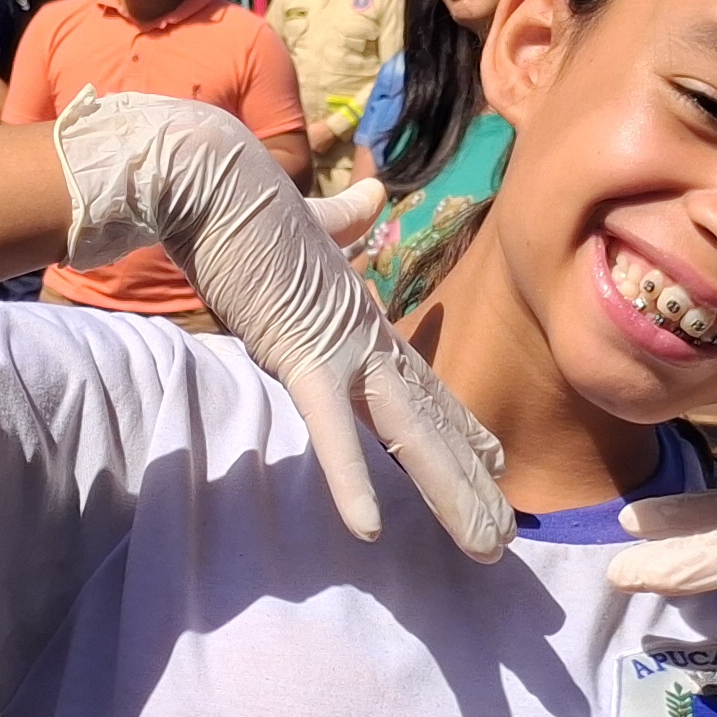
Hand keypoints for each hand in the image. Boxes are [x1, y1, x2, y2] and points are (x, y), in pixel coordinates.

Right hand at [54, 91, 509, 559]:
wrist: (209, 173)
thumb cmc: (246, 199)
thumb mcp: (305, 225)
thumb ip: (341, 220)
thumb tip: (370, 195)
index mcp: (360, 316)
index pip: (420, 382)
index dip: (458, 424)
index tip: (495, 458)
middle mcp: (364, 338)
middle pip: (429, 420)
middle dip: (469, 480)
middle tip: (506, 535)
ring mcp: (340, 347)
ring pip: (409, 433)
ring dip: (450, 491)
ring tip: (487, 544)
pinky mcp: (300, 354)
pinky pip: (329, 429)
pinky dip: (347, 478)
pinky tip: (367, 529)